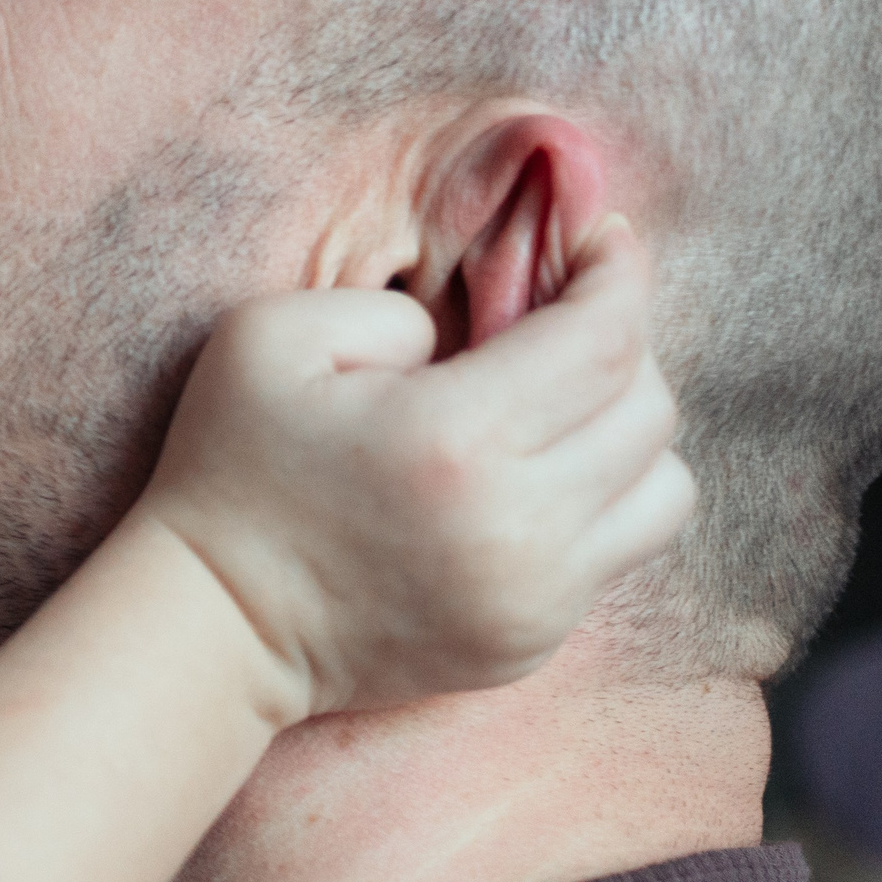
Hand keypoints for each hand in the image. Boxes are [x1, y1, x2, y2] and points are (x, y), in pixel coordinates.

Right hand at [137, 216, 693, 719]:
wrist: (216, 623)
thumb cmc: (231, 468)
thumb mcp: (271, 338)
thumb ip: (389, 308)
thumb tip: (472, 334)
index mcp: (457, 436)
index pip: (605, 338)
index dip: (619, 273)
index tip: (602, 240)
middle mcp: (520, 524)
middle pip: (649, 409)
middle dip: (620, 347)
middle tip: (561, 323)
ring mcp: (536, 596)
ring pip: (665, 489)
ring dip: (625, 434)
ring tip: (557, 413)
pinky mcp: (533, 641)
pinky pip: (617, 553)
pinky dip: (591, 504)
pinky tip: (518, 486)